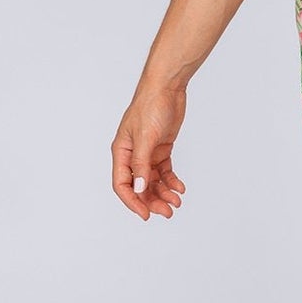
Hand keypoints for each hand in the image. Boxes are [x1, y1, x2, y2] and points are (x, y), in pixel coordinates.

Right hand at [113, 82, 186, 222]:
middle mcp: (132, 154)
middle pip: (139, 186)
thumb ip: (142, 164)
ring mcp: (147, 152)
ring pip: (153, 181)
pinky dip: (172, 181)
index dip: (133, 202)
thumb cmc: (150, 105)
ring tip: (176, 202)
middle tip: (167, 212)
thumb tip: (140, 189)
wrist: (167, 87)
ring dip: (163, 193)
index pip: (122, 184)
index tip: (146, 215)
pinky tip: (180, 188)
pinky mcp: (161, 148)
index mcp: (121, 151)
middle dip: (152, 201)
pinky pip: (164, 171)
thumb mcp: (145, 137)